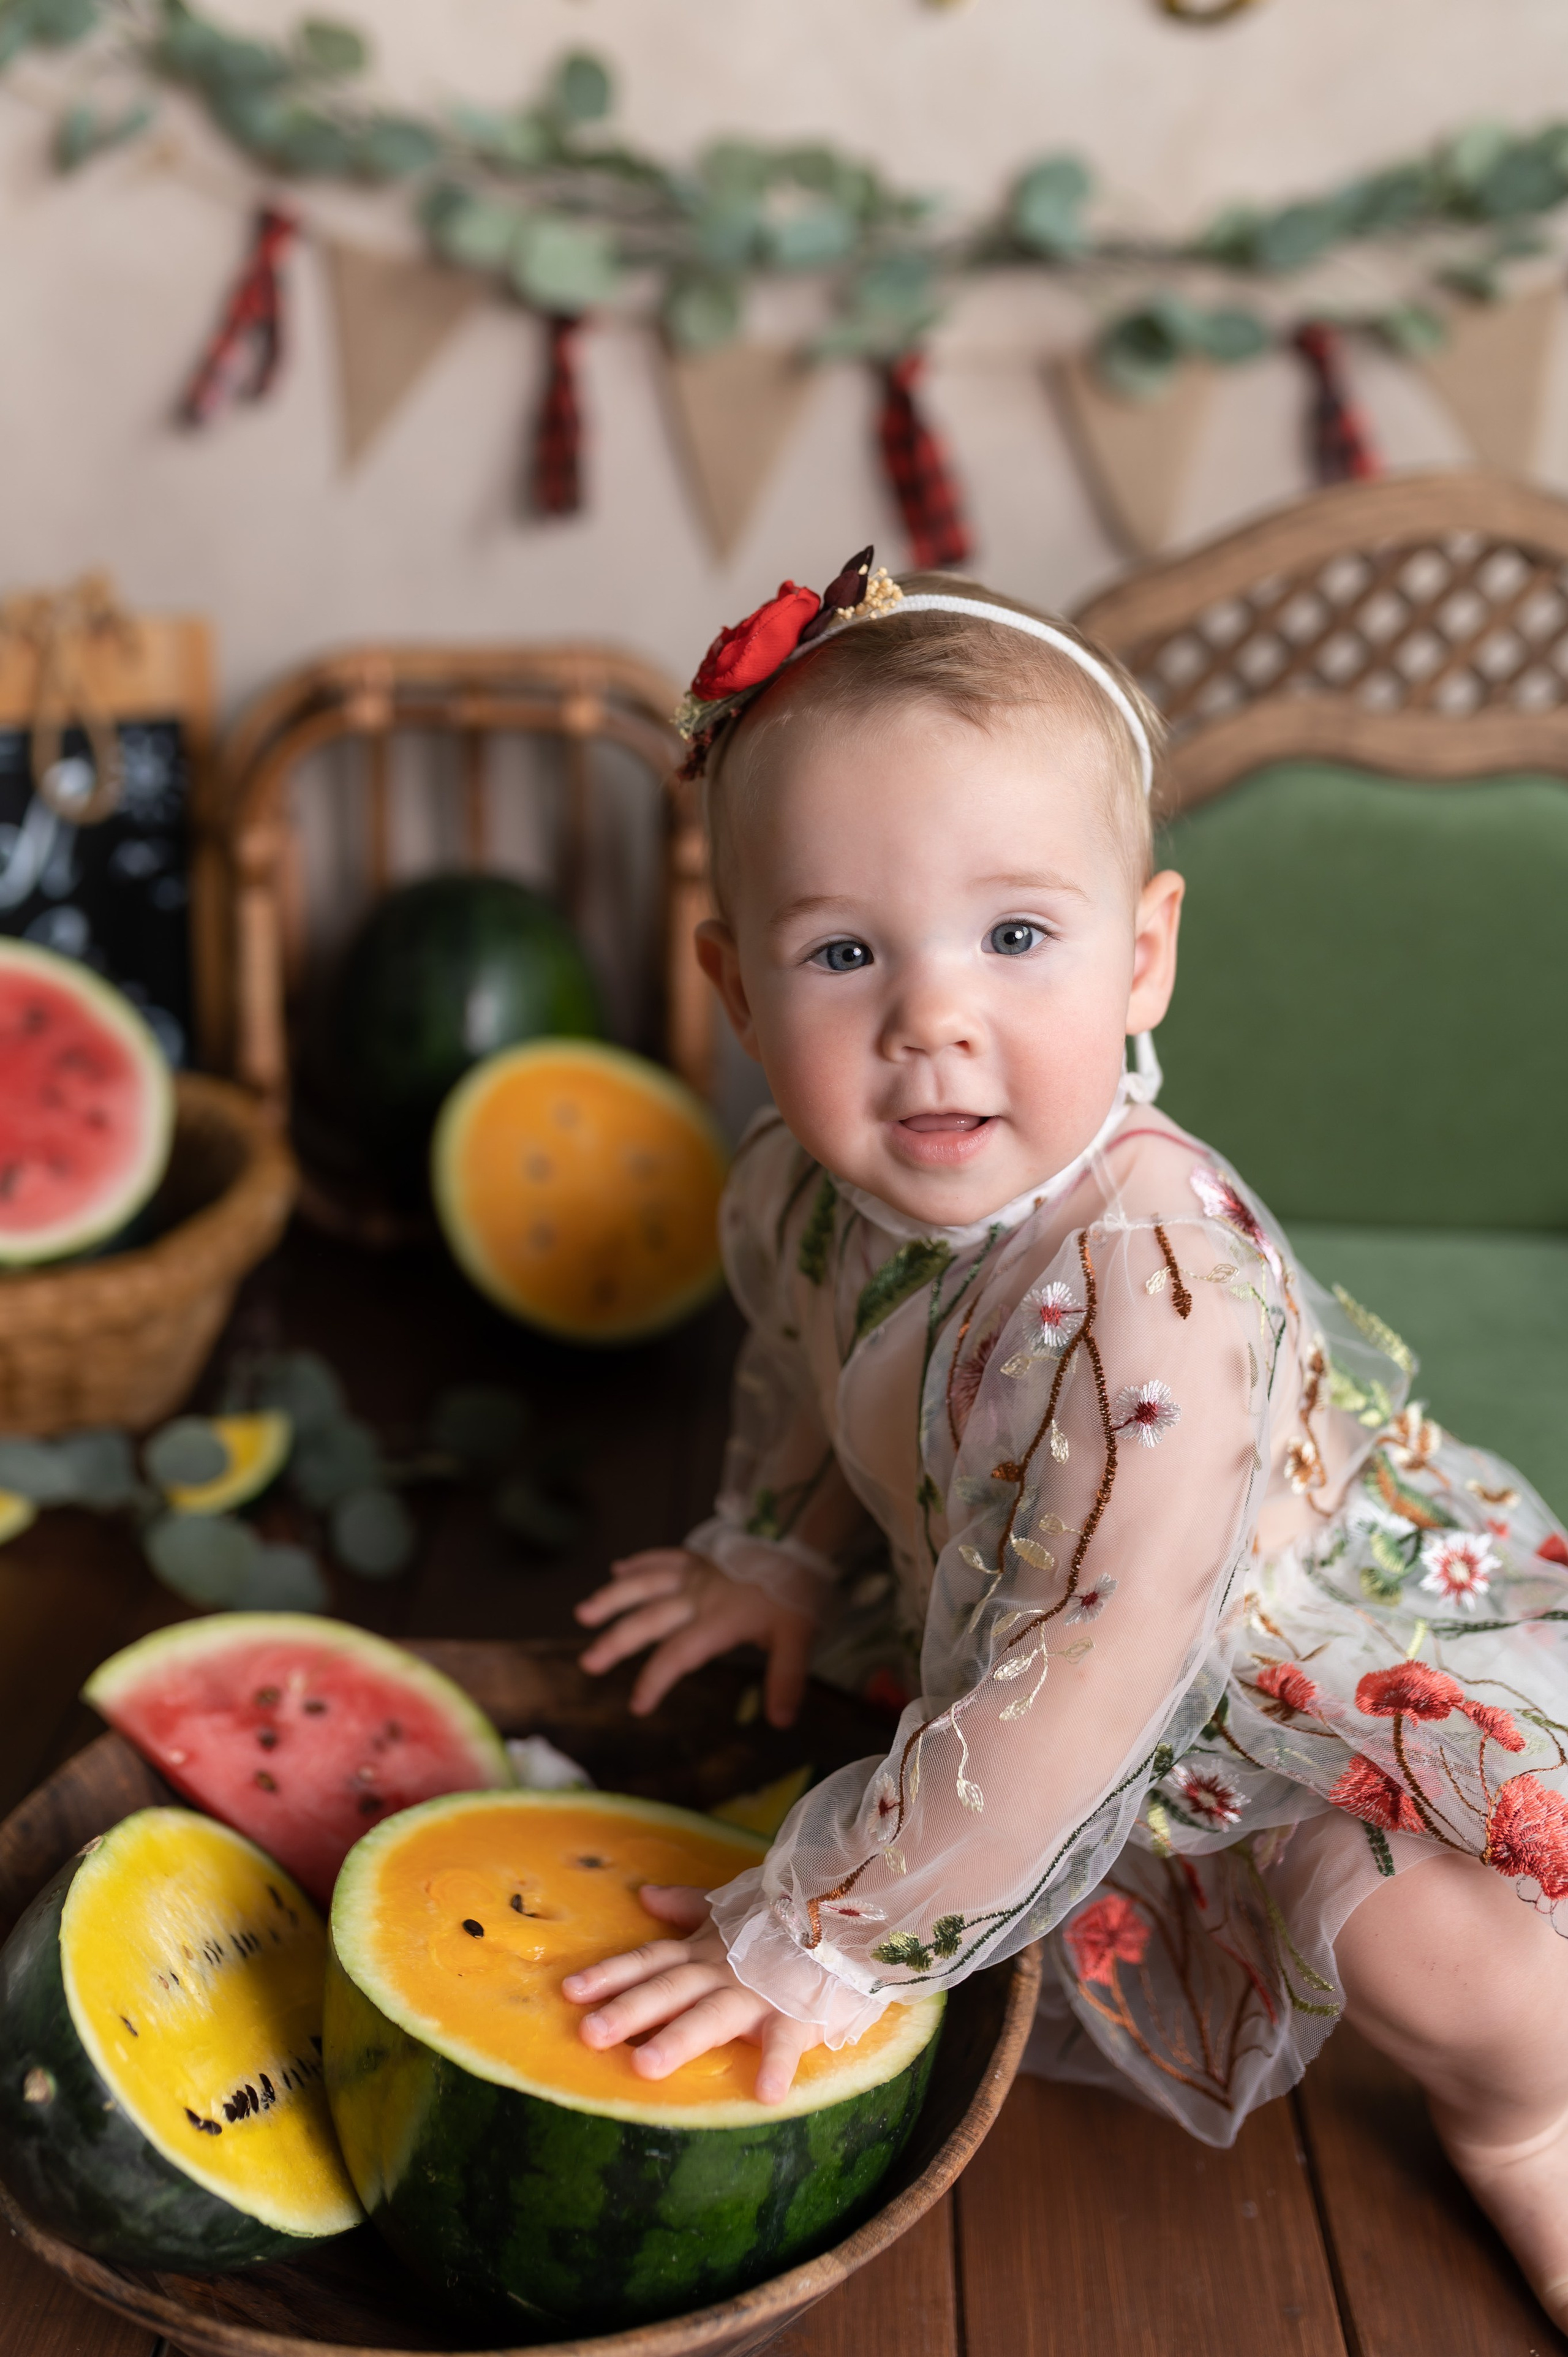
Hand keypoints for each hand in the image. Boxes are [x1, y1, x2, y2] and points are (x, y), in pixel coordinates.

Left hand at [561, 1884, 821, 2103]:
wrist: (842, 1918)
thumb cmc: (780, 1924)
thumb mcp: (728, 1911)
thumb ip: (686, 1905)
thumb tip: (644, 1895)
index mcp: (703, 1951)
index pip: (649, 1961)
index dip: (610, 1975)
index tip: (569, 1992)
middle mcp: (721, 1971)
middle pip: (668, 1989)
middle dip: (628, 2010)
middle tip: (588, 2034)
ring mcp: (757, 1993)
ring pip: (712, 2015)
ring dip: (680, 2039)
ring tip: (645, 2067)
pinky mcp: (797, 2013)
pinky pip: (787, 2041)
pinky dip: (778, 2065)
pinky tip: (766, 2094)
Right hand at [575, 1547, 813, 1726]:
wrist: (799, 1539)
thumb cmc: (796, 1592)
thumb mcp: (798, 1637)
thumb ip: (786, 1678)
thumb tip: (781, 1721)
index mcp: (718, 1620)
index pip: (677, 1654)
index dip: (654, 1679)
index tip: (637, 1704)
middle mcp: (697, 1596)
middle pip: (649, 1620)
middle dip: (616, 1643)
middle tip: (589, 1662)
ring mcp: (695, 1573)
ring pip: (645, 1584)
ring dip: (613, 1597)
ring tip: (583, 1613)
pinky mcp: (698, 1557)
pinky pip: (662, 1556)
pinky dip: (639, 1562)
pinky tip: (618, 1567)